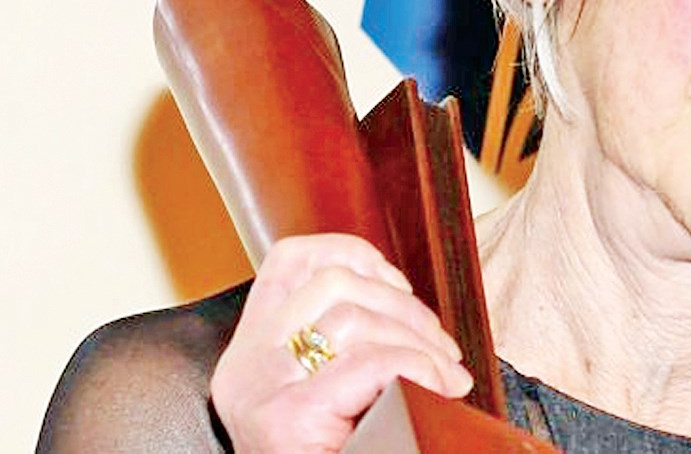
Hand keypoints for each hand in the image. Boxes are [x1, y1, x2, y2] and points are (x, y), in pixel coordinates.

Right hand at [211, 234, 473, 452]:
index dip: (356, 255)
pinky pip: (368, 363)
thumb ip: (347, 346)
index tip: (400, 290)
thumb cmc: (339, 451)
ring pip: (354, 316)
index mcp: (249, 355)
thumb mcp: (332, 396)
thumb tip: (405, 300)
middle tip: (443, 349)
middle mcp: (243, 368)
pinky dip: (417, 367)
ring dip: (418, 339)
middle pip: (333, 284)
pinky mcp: (287, 421)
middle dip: (405, 306)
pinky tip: (440, 390)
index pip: (290, 261)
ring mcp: (260, 393)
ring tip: (447, 375)